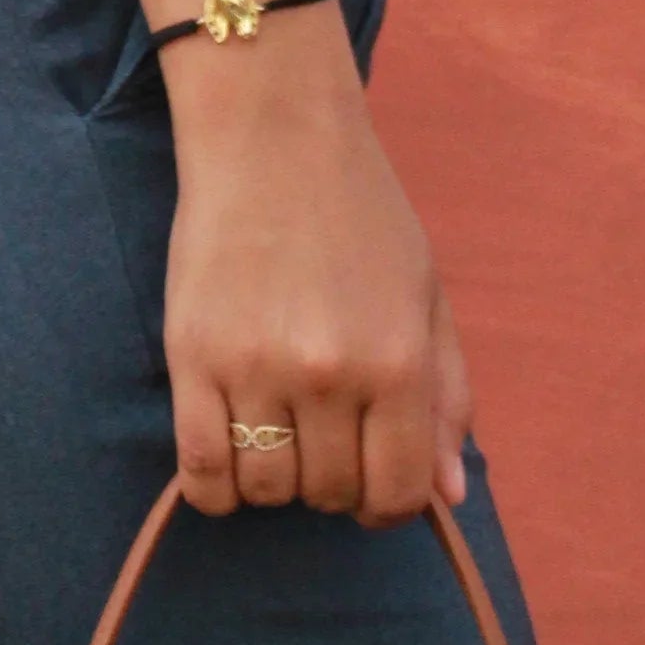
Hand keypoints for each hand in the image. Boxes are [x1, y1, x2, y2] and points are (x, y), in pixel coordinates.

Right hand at [161, 29, 471, 522]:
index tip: (372, 486)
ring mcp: (257, 369)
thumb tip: (451, 496)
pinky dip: (217, 490)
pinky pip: (200, 473)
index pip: (401, 492)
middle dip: (332, 485)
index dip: (389, 506)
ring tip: (276, 436)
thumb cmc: (361, 215)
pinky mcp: (193, 358)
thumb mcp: (426, 298)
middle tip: (322, 441)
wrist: (272, 138)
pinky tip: (228, 459)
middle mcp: (331, 375)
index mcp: (399, 361)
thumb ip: (446, 398)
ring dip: (275, 482)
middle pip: (331, 494)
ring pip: (267, 489)